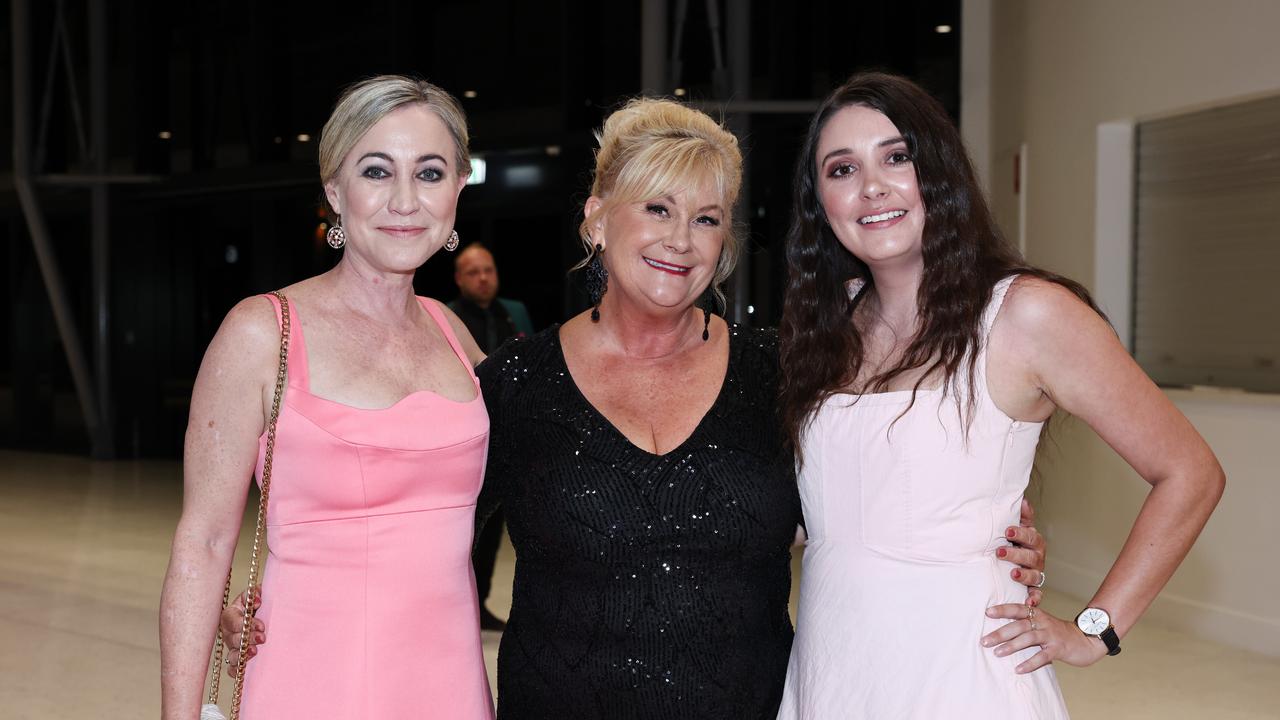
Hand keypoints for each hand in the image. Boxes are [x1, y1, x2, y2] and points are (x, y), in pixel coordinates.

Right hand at [220, 588, 264, 677]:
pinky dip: (236, 670)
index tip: (261, 626)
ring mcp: (232, 647)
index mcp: (231, 614)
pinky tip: (245, 668)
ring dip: (242, 655)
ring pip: (232, 654)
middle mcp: (229, 632)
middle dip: (247, 639)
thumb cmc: (261, 604)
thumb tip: (257, 599)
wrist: (269, 616)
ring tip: (255, 652)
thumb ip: (256, 594)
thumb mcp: (257, 596)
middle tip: (262, 638)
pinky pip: (232, 668)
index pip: (231, 619)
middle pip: (232, 638)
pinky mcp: (238, 659)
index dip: (243, 623)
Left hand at [982, 603, 1108, 672]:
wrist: (1085, 641)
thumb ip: (1025, 621)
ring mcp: (1051, 635)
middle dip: (1000, 632)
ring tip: (997, 653)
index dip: (1003, 609)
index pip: (1018, 608)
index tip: (987, 612)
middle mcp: (1043, 622)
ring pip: (1029, 638)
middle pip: (1019, 625)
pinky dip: (1030, 663)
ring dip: (1012, 646)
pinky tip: (1018, 669)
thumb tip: (999, 626)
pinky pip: (1043, 656)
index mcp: (1037, 614)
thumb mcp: (1042, 622)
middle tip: (984, 641)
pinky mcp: (1058, 649)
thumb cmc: (1057, 632)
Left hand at [1002, 498, 1046, 605]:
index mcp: (1034, 542)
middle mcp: (1037, 559)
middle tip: (1000, 552)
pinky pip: (1037, 595)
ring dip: (1024, 575)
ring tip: (1012, 574)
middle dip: (1016, 554)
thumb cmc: (1017, 544)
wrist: (1016, 565)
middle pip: (1031, 556)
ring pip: (1035, 575)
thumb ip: (1022, 517)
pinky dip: (1034, 598)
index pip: (1031, 536)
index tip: (1008, 531)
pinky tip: (1029, 602)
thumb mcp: (1019, 530)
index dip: (1021, 533)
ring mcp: (1036, 574)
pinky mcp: (1033, 590)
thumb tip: (1023, 499)